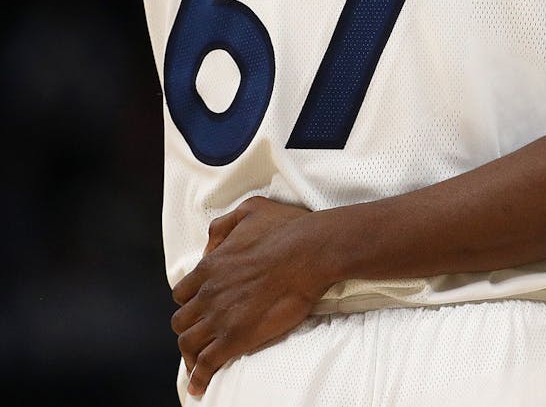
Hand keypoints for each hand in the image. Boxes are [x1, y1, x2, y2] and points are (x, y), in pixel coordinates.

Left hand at [170, 197, 329, 396]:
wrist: (312, 251)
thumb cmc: (289, 229)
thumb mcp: (251, 210)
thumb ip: (223, 226)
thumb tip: (209, 244)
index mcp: (210, 267)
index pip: (182, 293)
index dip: (191, 302)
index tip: (201, 308)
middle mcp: (208, 294)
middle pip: (181, 320)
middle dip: (189, 328)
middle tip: (201, 334)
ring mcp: (220, 317)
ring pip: (188, 343)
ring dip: (190, 355)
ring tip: (197, 366)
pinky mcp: (235, 338)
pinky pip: (206, 363)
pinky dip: (199, 377)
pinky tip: (199, 386)